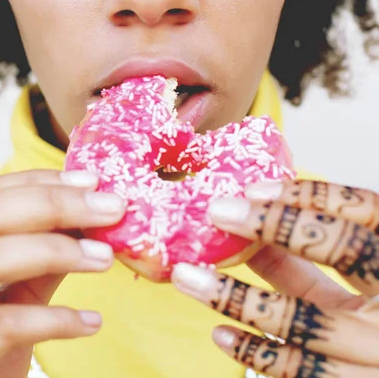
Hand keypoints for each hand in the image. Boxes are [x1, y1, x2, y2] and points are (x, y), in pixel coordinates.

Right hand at [0, 169, 125, 377]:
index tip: (88, 180)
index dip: (33, 182)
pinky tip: (91, 323)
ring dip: (54, 250)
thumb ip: (40, 259)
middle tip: (109, 207)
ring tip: (104, 258)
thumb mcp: (12, 301)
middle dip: (49, 203)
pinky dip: (55, 319)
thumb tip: (89, 217)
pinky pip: (1, 326)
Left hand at [171, 179, 378, 376]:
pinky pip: (301, 374)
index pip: (364, 211)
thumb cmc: (371, 315)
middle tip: (216, 212)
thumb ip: (309, 250)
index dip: (312, 194)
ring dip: (236, 296)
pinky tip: (220, 333)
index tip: (252, 188)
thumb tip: (242, 214)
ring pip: (306, 320)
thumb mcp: (352, 277)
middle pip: (343, 249)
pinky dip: (255, 353)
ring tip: (187, 276)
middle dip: (273, 224)